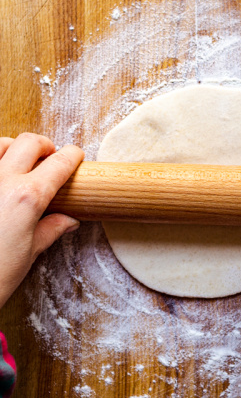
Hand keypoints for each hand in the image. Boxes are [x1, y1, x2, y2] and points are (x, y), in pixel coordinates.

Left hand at [0, 134, 83, 306]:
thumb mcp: (27, 255)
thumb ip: (49, 229)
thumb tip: (66, 219)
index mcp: (27, 198)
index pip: (59, 163)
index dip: (72, 156)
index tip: (75, 156)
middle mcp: (0, 181)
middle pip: (29, 143)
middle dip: (45, 146)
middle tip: (49, 158)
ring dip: (12, 148)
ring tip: (17, 163)